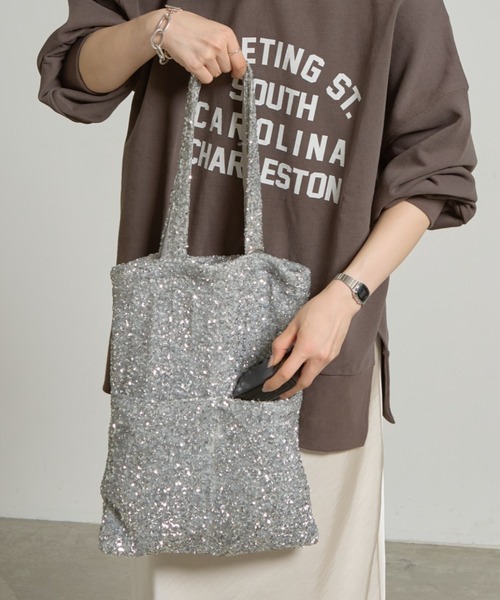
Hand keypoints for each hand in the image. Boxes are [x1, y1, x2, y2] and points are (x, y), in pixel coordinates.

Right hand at [162, 11, 246, 82]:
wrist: (170, 25)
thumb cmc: (191, 26)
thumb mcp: (214, 29)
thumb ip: (225, 44)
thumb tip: (235, 64)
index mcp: (226, 34)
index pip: (240, 61)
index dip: (239, 70)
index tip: (236, 73)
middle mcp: (218, 45)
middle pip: (226, 69)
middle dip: (218, 65)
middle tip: (207, 55)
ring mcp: (207, 55)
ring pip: (216, 74)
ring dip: (209, 69)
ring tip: (199, 56)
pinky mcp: (195, 65)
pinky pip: (206, 79)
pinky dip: (202, 75)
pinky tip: (196, 63)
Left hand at [261, 281, 360, 398]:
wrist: (340, 303)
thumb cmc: (317, 309)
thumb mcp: (293, 324)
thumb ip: (281, 344)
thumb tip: (273, 361)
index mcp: (306, 348)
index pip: (286, 374)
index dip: (274, 383)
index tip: (267, 387)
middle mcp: (319, 357)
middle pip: (302, 384)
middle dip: (289, 391)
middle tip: (277, 392)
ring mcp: (328, 358)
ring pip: (311, 377)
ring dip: (299, 381)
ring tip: (287, 380)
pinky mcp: (333, 355)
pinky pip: (318, 368)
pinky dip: (308, 371)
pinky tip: (301, 366)